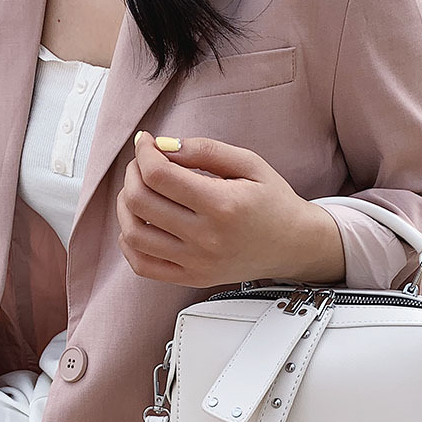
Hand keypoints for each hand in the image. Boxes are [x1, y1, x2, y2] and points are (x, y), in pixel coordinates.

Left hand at [116, 133, 345, 287]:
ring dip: (126, 205)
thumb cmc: (274, 203)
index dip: (144, 152)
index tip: (148, 142)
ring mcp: (198, 263)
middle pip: (141, 201)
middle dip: (134, 173)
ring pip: (134, 233)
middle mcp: (207, 238)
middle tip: (145, 164)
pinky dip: (130, 242)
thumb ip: (206, 150)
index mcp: (223, 206)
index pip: (159, 175)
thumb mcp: (250, 164)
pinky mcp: (193, 278)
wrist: (295, 245)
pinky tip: (141, 223)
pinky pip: (142, 265)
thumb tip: (164, 146)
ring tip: (140, 191)